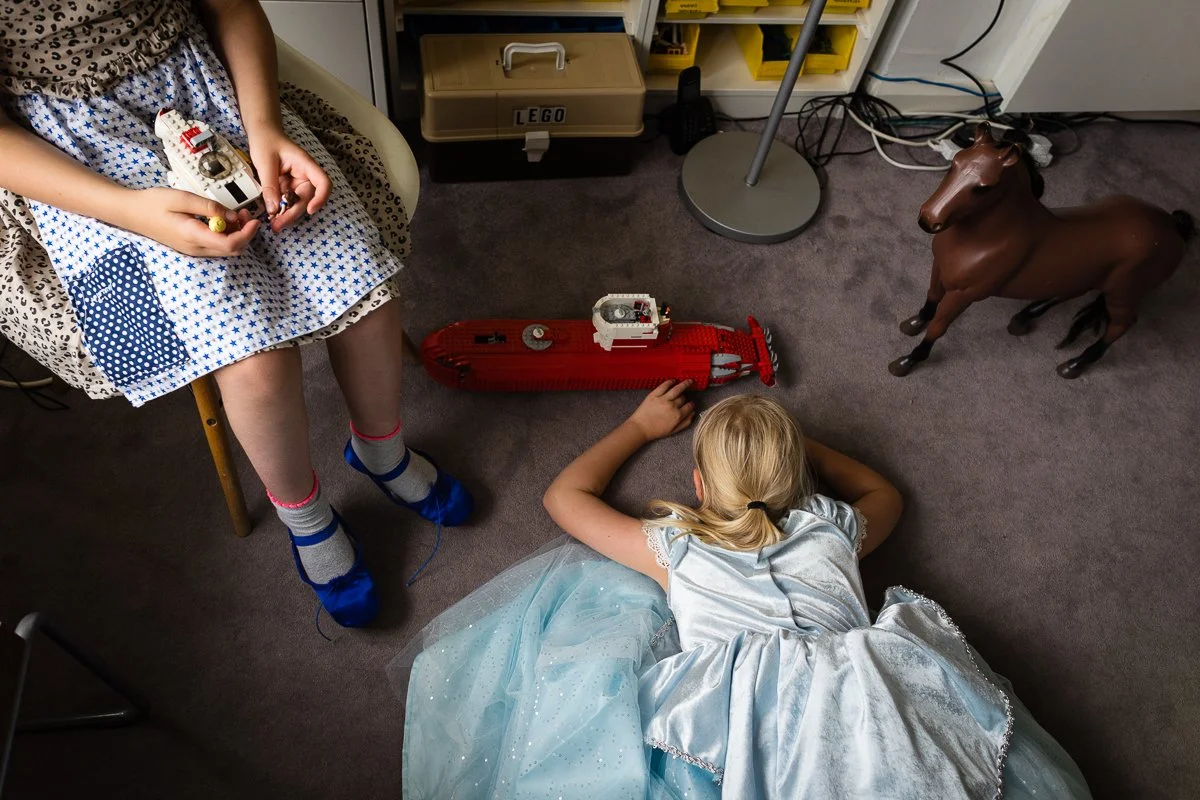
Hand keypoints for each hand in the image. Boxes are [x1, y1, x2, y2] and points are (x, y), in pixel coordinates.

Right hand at [122, 188, 258, 256]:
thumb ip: (209, 207)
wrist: (132, 213)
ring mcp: (194, 249)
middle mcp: (196, 248)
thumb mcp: (182, 198)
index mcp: (193, 236)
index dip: (247, 234)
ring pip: (226, 249)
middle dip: (245, 233)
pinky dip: (226, 234)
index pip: (230, 244)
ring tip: (237, 214)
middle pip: (232, 250)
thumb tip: (232, 215)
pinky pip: (216, 245)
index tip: (254, 220)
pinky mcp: (192, 246)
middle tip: (246, 213)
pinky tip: (224, 219)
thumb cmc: (153, 203)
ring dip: (237, 234)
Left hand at [248, 128, 330, 232]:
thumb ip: (270, 185)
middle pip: (307, 199)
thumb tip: (273, 209)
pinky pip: (287, 202)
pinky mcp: (288, 188)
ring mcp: (296, 183)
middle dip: (294, 214)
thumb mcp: (265, 162)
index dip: (321, 198)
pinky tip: (272, 217)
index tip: (311, 210)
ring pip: (297, 204)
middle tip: (279, 224)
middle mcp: (305, 176)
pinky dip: (281, 211)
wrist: (261, 134)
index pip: (323, 182)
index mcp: (305, 165)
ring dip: (287, 216)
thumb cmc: (266, 141)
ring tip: (274, 225)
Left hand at [628, 380, 694, 440]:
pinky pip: (664, 386)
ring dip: (684, 384)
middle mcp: (672, 406)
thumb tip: (693, 414)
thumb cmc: (656, 431)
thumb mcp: (673, 431)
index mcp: (677, 416)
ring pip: (677, 389)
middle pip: (682, 398)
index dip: (691, 405)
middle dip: (684, 398)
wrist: (640, 428)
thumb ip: (685, 423)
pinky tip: (673, 381)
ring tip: (688, 381)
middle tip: (682, 399)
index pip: (689, 406)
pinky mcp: (654, 395)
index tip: (690, 404)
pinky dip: (669, 382)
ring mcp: (663, 399)